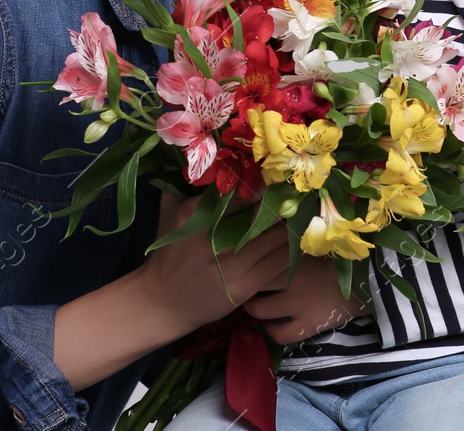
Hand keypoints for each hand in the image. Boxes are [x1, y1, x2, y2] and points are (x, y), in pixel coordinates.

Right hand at [133, 193, 292, 333]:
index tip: (279, 179)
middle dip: (283, 204)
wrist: (161, 301)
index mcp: (197, 214)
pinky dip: (290, 251)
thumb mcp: (172, 217)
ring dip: (291, 227)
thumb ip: (188, 190)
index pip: (240, 194)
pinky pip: (277, 263)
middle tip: (299, 195)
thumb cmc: (169, 256)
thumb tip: (208, 163)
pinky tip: (297, 243)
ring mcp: (229, 263)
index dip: (264, 186)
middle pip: (261, 215)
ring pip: (274, 239)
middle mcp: (214, 237)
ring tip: (303, 216)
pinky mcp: (242, 286)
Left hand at [242, 256, 371, 343]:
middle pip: (253, 282)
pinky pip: (279, 334)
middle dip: (244, 285)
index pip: (258, 258)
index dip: (245, 262)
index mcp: (293, 256)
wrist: (369, 283)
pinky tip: (271, 326)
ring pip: (259, 310)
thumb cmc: (341, 261)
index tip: (241, 264)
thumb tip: (271, 233)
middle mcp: (291, 280)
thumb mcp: (314, 247)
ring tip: (253, 306)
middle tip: (243, 287)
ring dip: (252, 309)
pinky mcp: (308, 326)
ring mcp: (298, 305)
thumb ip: (291, 244)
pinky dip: (271, 332)